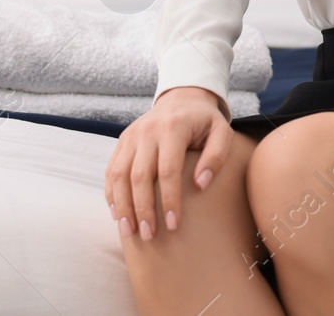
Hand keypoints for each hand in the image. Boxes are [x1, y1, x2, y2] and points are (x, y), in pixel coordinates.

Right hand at [104, 86, 230, 242]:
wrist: (182, 98)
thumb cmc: (205, 122)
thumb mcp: (222, 132)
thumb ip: (216, 157)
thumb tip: (200, 185)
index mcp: (173, 128)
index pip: (167, 170)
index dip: (169, 200)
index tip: (173, 225)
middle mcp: (147, 131)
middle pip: (139, 176)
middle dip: (143, 209)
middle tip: (149, 235)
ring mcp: (131, 135)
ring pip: (119, 175)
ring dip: (123, 206)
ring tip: (130, 232)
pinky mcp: (122, 141)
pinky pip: (111, 170)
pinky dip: (112, 194)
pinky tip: (118, 215)